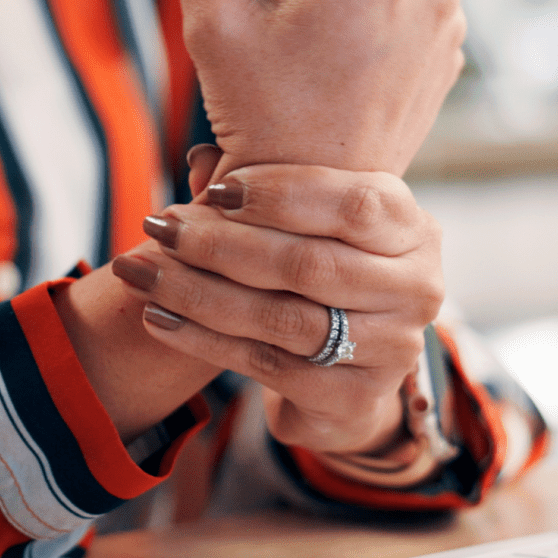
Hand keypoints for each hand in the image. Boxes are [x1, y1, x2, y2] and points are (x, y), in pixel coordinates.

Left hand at [113, 163, 442, 454]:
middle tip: (158, 225)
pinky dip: (201, 338)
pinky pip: (262, 363)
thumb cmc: (323, 265)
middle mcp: (416, 289)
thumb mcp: (312, 222)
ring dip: (197, 291)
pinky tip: (157, 316)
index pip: (354, 204)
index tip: (215, 190)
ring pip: (278, 317)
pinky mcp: (354, 398)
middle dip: (218, 243)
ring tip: (140, 269)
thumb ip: (266, 191)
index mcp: (412, 229)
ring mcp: (391, 349)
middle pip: (307, 264)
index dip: (280, 194)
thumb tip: (199, 158)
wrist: (350, 361)